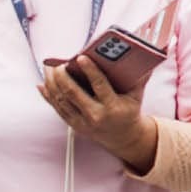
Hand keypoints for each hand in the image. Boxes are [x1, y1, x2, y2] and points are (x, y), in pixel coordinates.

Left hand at [42, 53, 164, 170]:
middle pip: (73, 93)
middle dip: (62, 76)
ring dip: (52, 83)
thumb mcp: (137, 94)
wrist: (124, 137)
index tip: (80, 57)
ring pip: (61, 100)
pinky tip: (43, 83)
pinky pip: (57, 108)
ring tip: (49, 67)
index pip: (99, 86)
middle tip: (58, 62)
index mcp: (113, 107)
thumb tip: (147, 53)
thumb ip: (140, 75)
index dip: (89, 71)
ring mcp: (83, 122)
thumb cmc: (129, 110)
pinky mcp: (74, 125)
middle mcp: (96, 116)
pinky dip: (48, 95)